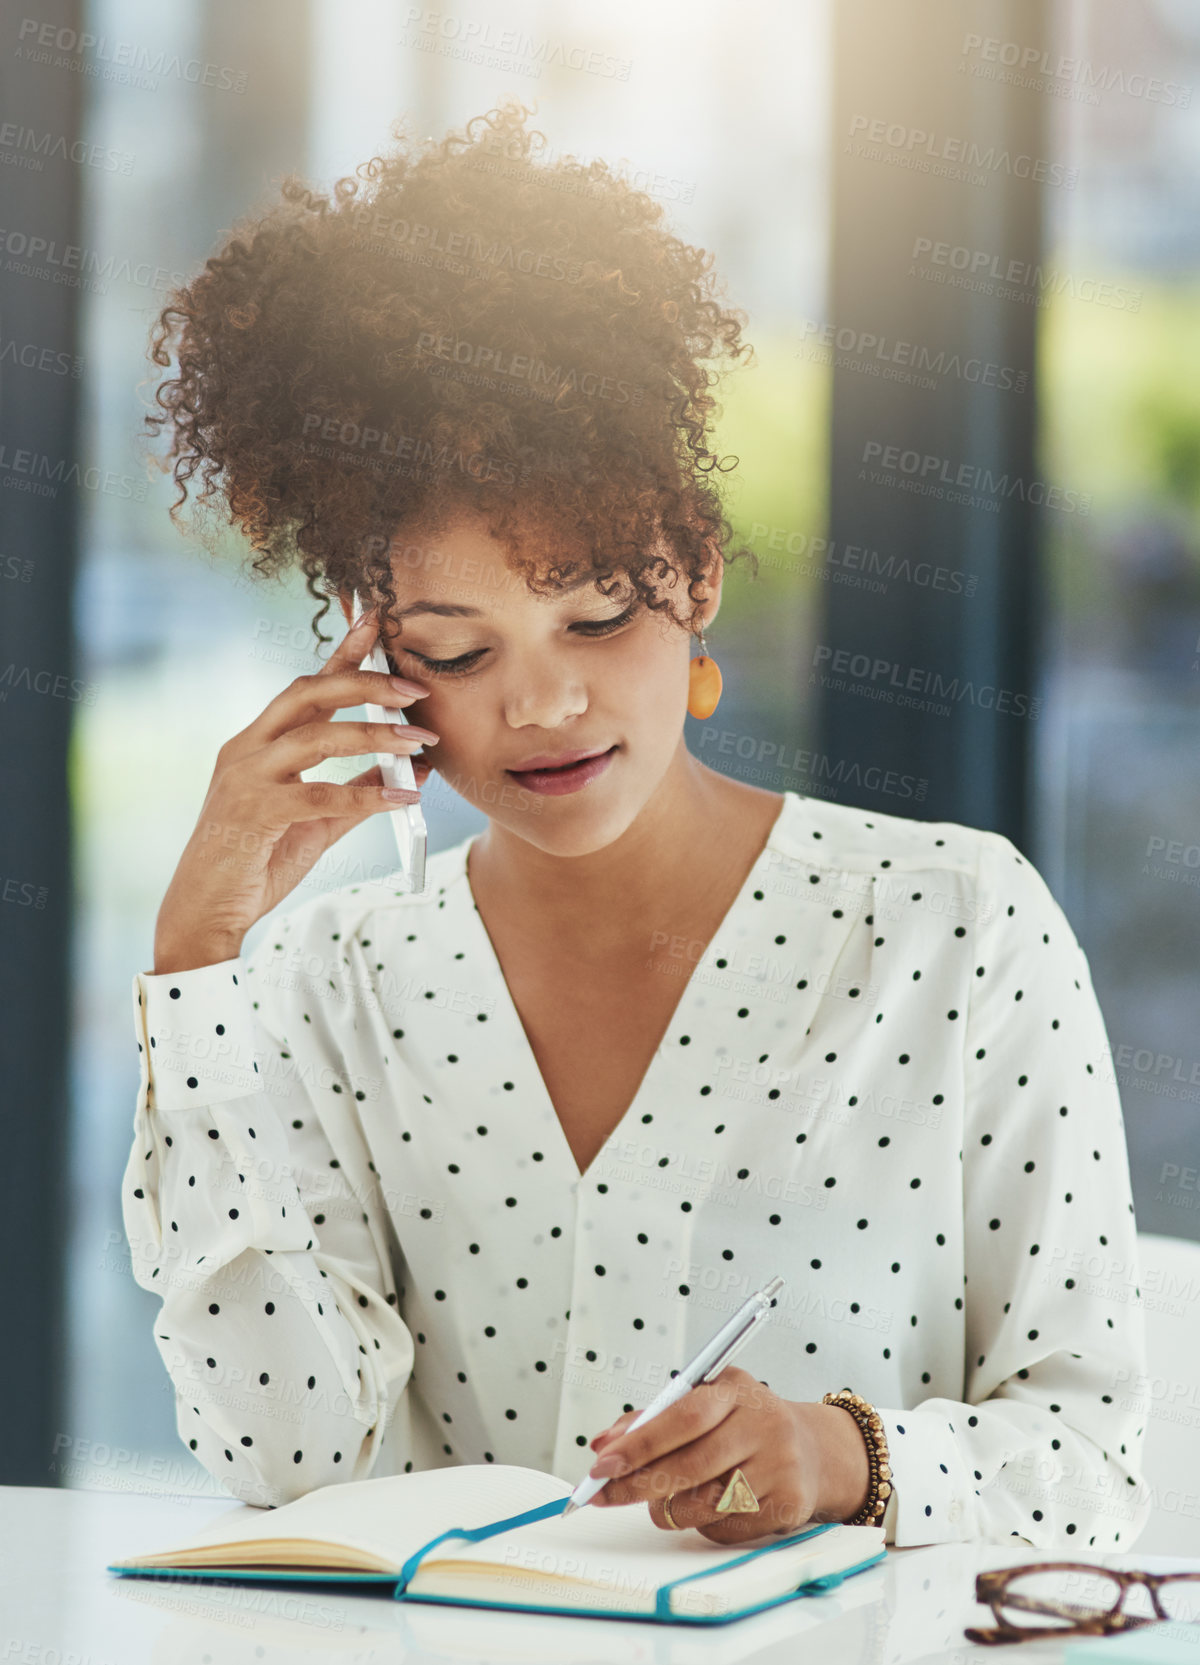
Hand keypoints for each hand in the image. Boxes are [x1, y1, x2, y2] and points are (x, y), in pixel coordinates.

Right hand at [152, 608, 437, 972]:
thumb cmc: (255, 863)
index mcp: (256, 743)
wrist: (205, 913)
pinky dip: (367, 795)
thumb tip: (413, 769)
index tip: (377, 623)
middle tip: (413, 689)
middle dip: (363, 683)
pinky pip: (321, 795)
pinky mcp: (253, 813)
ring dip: (374, 736)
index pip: (305, 687)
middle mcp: (246, 750)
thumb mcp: (317, 822)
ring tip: (419, 742)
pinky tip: (403, 800)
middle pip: (307, 694)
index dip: (341, 654)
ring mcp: (245, 778)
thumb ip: (359, 792)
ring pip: (316, 737)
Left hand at [583, 1366, 870, 1541]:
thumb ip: (653, 1418)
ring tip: (662, 1501)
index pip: (683, 1416)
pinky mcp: (789, 1503)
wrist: (814, 1449)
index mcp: (736, 1390)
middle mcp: (763, 1424)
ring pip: (704, 1503)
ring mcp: (780, 1465)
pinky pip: (725, 1527)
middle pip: (691, 1465)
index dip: (640, 1443)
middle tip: (605, 1494)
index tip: (602, 1463)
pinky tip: (707, 1508)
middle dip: (638, 1484)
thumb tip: (603, 1443)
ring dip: (669, 1509)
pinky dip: (702, 1524)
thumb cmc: (745, 1424)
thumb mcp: (706, 1402)